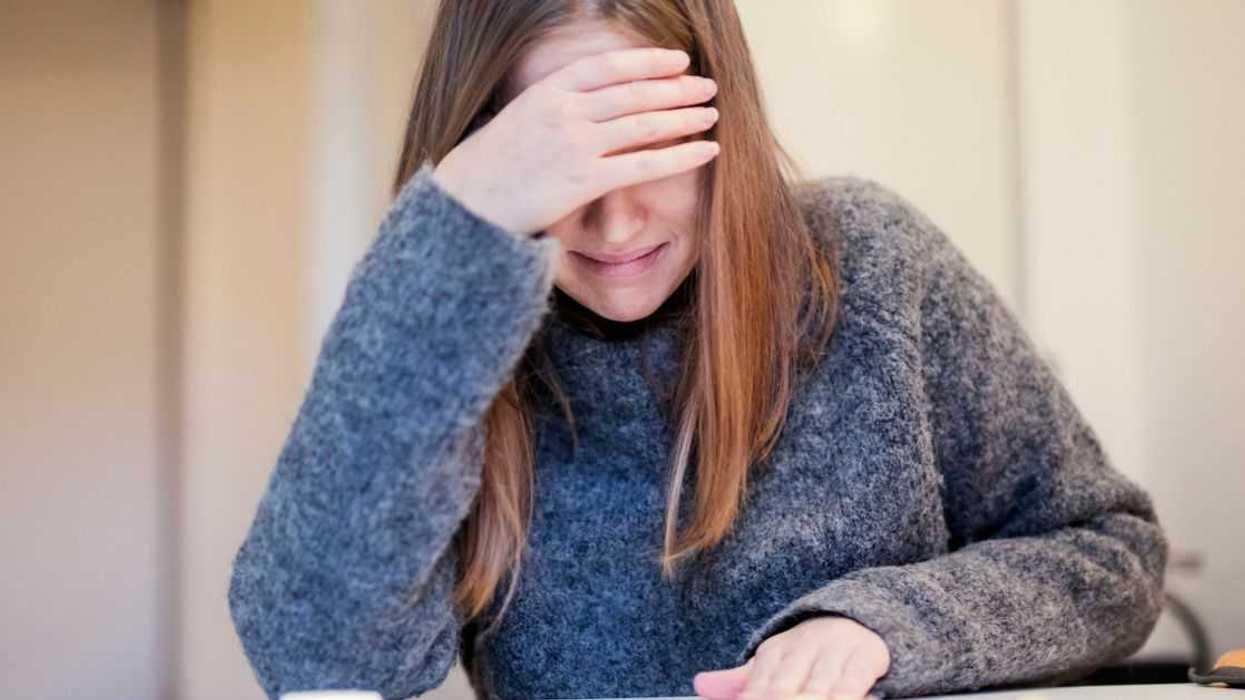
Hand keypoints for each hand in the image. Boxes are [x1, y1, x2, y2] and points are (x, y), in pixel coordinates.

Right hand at [431, 46, 719, 237]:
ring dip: (684, 116)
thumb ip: (555, 107)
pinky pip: (644, 165)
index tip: (677, 60)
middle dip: (676, 87)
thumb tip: (590, 104)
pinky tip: (707, 150)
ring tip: (711, 114)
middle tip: (706, 86)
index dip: (647, 60)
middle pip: (634, 91)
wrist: (465, 206)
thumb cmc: (489, 168)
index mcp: (547, 92)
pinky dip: (681, 155)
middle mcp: (565, 112)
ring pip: (644, 123)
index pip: (608, 66)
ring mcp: (575, 145)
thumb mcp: (518, 119)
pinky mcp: (584, 180)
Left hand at [693, 615, 889, 699]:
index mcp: (774, 650)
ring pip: (817, 689)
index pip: (756, 685)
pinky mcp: (864, 658)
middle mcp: (802, 646)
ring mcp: (834, 651)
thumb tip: (700, 684)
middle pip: (782, 688)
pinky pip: (852, 684)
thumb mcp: (774, 663)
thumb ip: (741, 680)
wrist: (860, 619)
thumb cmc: (808, 654)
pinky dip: (842, 696)